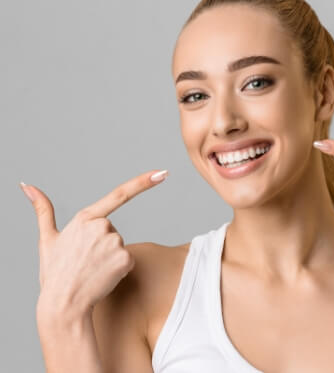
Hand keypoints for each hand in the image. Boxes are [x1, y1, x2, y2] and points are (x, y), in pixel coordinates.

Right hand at [20, 169, 168, 316]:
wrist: (63, 305)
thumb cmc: (55, 273)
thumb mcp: (47, 239)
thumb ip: (42, 210)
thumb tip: (27, 185)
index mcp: (85, 218)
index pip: (119, 194)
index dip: (143, 182)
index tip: (162, 173)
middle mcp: (103, 226)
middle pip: (112, 230)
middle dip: (102, 244)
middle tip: (85, 261)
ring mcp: (115, 242)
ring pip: (119, 246)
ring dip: (109, 257)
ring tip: (91, 270)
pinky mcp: (125, 259)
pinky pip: (128, 260)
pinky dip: (118, 269)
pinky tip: (103, 277)